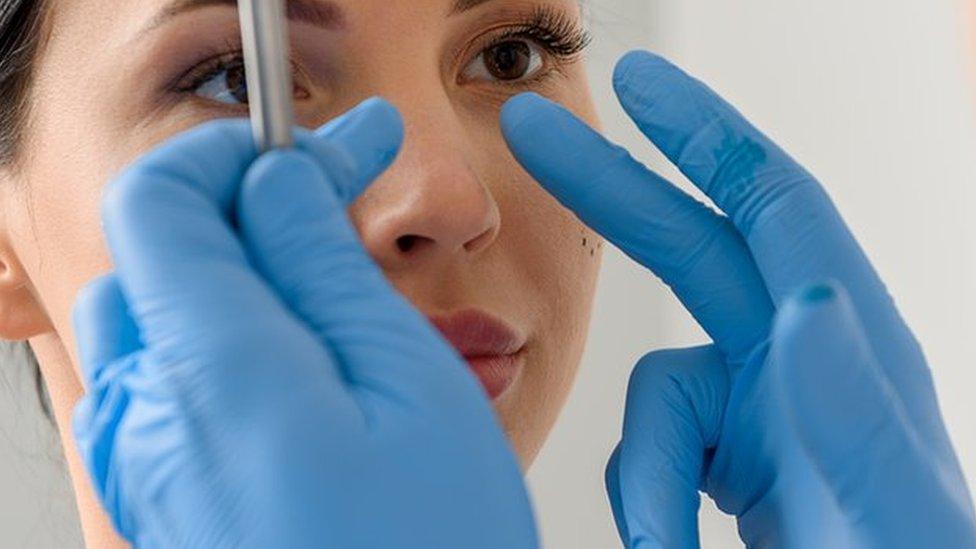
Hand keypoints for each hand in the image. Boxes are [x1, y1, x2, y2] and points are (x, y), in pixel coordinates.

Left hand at [72, 98, 537, 547]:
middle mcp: (152, 418)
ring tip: (339, 286)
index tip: (324, 146)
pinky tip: (310, 356)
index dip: (240, 152)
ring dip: (244, 270)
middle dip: (249, 204)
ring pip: (165, 311)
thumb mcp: (406, 384)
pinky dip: (232, 334)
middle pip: (158, 251)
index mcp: (211, 373)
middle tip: (343, 202)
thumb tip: (279, 179)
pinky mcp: (166, 495)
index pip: (165, 198)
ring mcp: (149, 464)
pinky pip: (172, 379)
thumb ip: (323, 263)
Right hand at [500, 52, 975, 546]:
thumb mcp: (892, 512)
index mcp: (850, 349)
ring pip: (657, 388)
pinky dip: (643, 496)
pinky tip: (667, 544)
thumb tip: (809, 298)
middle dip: (612, 188)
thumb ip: (852, 412)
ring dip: (645, 471)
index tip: (636, 84)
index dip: (703, 135)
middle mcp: (801, 360)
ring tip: (661, 544)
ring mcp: (758, 406)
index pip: (773, 206)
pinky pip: (651, 445)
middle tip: (532, 133)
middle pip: (693, 247)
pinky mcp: (725, 453)